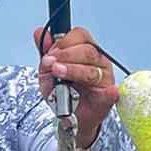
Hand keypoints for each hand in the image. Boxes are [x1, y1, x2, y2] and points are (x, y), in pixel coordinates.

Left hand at [35, 26, 119, 147]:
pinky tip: (110, 91)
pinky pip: (111, 94)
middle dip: (65, 55)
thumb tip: (39, 33)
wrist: (68, 117)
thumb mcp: (48, 71)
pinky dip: (111, 93)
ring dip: (73, 70)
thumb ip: (46, 52)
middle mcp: (98, 62)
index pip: (80, 36)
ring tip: (58, 72)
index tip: (50, 53)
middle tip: (51, 64)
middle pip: (87, 50)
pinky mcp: (107, 98)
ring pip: (92, 70)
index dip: (64, 42)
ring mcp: (104, 79)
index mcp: (85, 51)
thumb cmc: (63, 93)